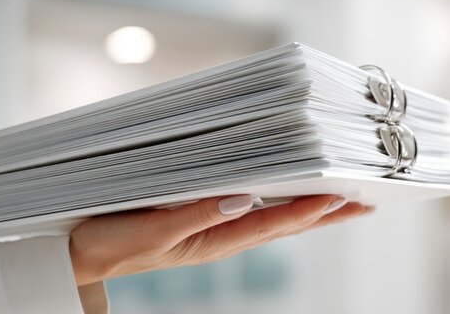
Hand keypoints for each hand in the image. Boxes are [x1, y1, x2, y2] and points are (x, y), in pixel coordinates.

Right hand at [69, 195, 371, 285]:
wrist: (84, 253)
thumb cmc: (113, 241)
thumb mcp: (152, 230)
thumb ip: (196, 214)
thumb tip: (241, 198)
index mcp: (215, 240)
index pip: (274, 225)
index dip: (309, 213)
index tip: (341, 200)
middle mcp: (224, 236)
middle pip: (286, 225)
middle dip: (326, 215)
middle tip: (364, 205)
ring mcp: (218, 230)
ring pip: (276, 219)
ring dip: (311, 210)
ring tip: (345, 201)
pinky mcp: (206, 221)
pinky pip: (255, 213)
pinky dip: (282, 204)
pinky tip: (294, 195)